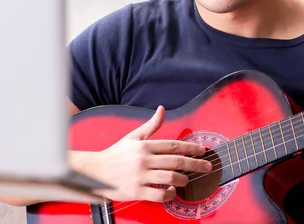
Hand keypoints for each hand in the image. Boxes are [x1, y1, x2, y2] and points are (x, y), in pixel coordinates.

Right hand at [91, 106, 211, 201]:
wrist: (95, 172)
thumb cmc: (116, 154)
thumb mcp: (133, 137)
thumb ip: (151, 125)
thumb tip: (162, 109)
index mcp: (145, 146)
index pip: (174, 145)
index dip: (191, 148)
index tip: (203, 151)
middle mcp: (144, 160)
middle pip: (176, 162)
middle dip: (195, 164)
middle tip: (207, 166)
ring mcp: (140, 176)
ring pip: (170, 178)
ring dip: (183, 180)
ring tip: (186, 180)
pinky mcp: (136, 191)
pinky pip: (158, 195)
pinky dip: (169, 194)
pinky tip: (172, 192)